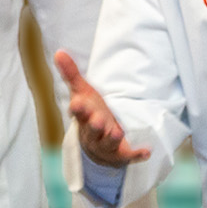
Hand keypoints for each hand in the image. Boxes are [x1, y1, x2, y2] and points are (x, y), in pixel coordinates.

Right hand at [56, 50, 151, 168]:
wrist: (97, 146)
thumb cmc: (91, 113)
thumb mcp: (83, 93)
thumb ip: (72, 74)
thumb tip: (59, 51)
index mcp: (83, 116)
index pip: (78, 112)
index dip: (78, 109)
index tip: (78, 103)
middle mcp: (93, 132)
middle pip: (92, 129)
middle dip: (95, 125)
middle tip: (98, 120)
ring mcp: (106, 144)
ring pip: (107, 142)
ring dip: (112, 138)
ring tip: (118, 132)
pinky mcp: (120, 154)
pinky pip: (128, 156)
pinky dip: (137, 154)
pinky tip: (147, 151)